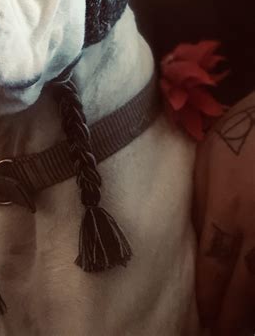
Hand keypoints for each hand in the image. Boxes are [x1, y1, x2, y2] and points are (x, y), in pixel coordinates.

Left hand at [193, 91, 254, 334]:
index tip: (206, 317)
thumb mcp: (209, 156)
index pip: (215, 264)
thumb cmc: (243, 130)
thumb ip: (202, 198)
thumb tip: (198, 236)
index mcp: (228, 206)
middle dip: (235, 314)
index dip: (210, 296)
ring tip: (245, 326)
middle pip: (247, 284)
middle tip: (224, 334)